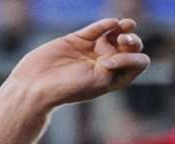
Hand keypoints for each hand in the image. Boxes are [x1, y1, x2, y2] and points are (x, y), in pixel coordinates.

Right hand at [7, 18, 149, 108]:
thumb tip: (128, 44)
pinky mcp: (77, 40)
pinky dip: (106, 24)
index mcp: (114, 78)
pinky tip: (112, 24)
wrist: (35, 86)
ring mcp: (92, 51)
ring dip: (125, 29)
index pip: (138, 62)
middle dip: (132, 42)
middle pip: (131, 47)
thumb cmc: (67, 89)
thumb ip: (118, 65)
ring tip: (125, 26)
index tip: (110, 63)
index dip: (132, 58)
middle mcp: (106, 64)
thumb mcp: (99, 81)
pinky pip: (97, 28)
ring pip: (116, 34)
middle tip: (123, 42)